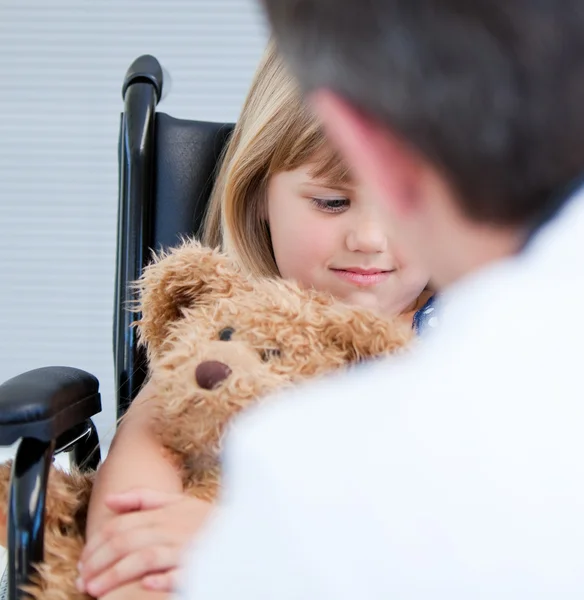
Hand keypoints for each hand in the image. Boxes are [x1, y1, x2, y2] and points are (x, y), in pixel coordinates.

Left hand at [77, 488, 211, 595]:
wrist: (246, 528)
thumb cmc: (208, 519)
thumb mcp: (178, 502)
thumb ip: (143, 498)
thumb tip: (109, 499)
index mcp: (165, 512)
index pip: (121, 525)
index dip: (97, 544)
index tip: (84, 561)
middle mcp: (173, 527)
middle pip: (127, 541)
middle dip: (99, 562)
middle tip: (83, 580)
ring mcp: (186, 545)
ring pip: (144, 557)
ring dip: (117, 574)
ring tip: (96, 591)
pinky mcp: (201, 564)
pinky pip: (179, 571)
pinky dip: (162, 578)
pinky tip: (146, 585)